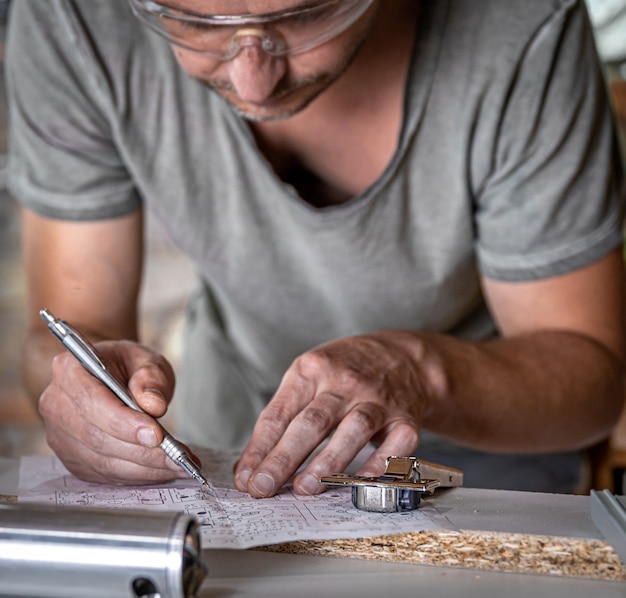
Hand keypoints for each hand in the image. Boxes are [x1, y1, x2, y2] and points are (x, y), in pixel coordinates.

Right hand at [39, 340, 192, 484]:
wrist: (112, 376)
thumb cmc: (127, 366)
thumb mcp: (146, 360)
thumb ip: (151, 378)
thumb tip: (154, 405)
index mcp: (70, 369)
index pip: (92, 402)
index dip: (123, 422)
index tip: (156, 434)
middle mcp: (57, 404)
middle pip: (96, 437)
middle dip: (141, 451)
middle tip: (177, 455)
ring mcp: (60, 435)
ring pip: (102, 461)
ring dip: (144, 468)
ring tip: (178, 464)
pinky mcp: (72, 458)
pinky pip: (105, 474)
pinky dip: (138, 475)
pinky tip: (163, 469)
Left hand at [234, 331, 427, 497]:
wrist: (402, 357)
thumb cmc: (346, 371)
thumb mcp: (309, 375)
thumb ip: (284, 415)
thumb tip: (253, 464)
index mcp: (312, 370)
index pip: (279, 413)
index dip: (260, 449)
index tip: (247, 478)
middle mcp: (344, 382)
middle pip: (311, 422)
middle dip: (284, 458)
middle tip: (264, 487)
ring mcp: (377, 399)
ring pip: (353, 429)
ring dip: (328, 461)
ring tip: (305, 488)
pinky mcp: (405, 417)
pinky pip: (397, 442)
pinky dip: (381, 463)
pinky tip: (361, 481)